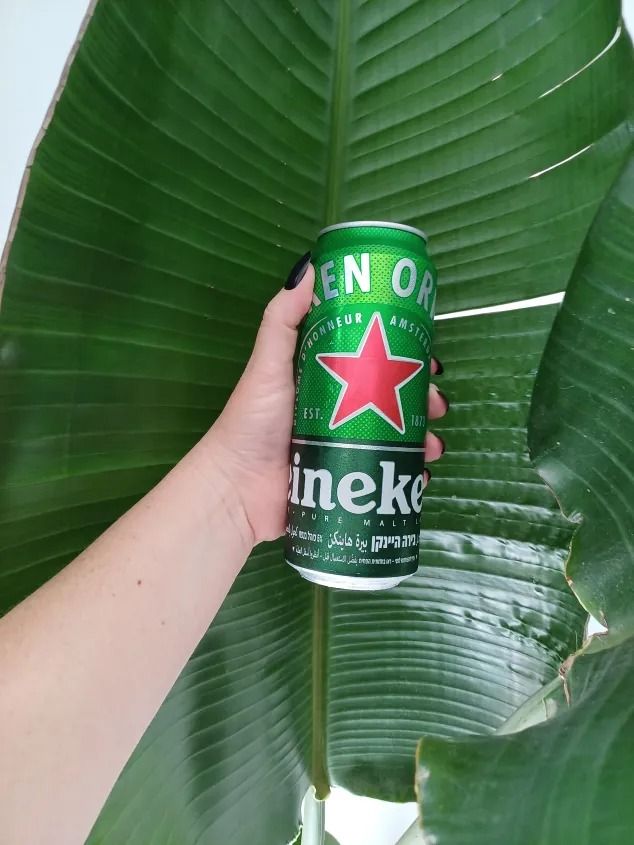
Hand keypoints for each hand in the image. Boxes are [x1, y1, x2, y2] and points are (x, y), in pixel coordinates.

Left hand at [206, 261, 448, 545]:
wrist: (237, 491)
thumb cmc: (252, 422)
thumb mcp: (268, 363)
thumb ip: (283, 318)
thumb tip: (311, 266)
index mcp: (327, 378)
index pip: (376, 360)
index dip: (407, 357)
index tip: (429, 357)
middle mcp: (342, 410)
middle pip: (395, 398)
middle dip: (424, 400)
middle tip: (438, 404)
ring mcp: (346, 448)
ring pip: (399, 438)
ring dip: (424, 439)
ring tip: (433, 445)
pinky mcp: (348, 481)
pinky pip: (389, 474)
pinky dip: (411, 474)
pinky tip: (422, 473)